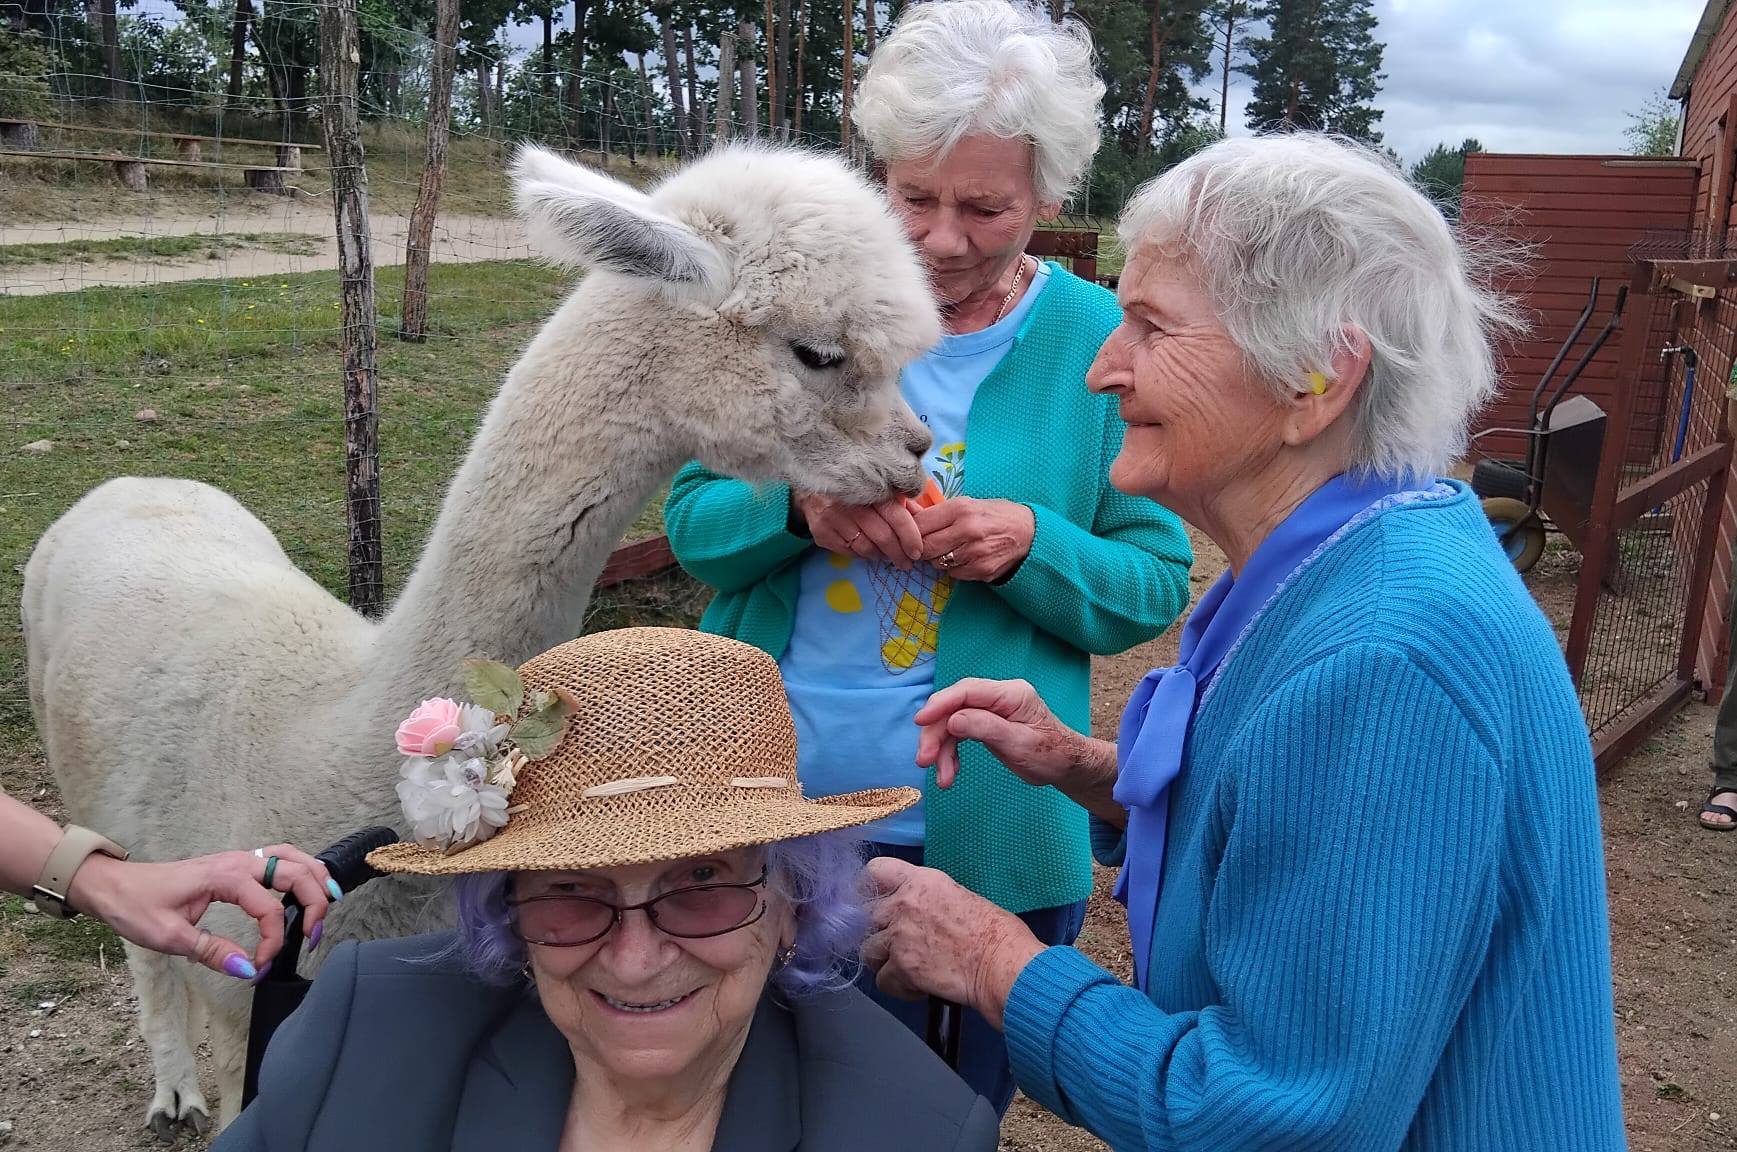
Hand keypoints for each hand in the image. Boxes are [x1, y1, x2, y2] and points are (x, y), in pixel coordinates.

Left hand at [69, 843, 337, 979]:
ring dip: (315, 880)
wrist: (114, 885)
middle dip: (315, 904)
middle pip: (298, 873)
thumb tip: (248, 968)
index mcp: (226, 877)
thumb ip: (213, 952)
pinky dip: (301, 870)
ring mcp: (240, 859)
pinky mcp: (237, 864)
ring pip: (295, 858)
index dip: (273, 941)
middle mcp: (240, 861)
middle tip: (312, 937)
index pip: (270, 909)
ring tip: (325, 906)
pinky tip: (303, 889)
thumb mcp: (170, 936)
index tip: (260, 966)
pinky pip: (281, 859)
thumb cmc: (136, 906)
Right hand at [792, 491, 923, 568]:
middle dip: (898, 553)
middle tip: (907, 563)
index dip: (910, 536)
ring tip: (889, 557)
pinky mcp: (821, 533)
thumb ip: (902, 504)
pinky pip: (850, 552)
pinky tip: (870, 552)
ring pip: (866, 547)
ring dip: (882, 556)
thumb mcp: (879, 490)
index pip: (895, 515)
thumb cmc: (854, 490)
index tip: (917, 551)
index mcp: (869, 489)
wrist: (812, 490)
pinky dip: (864, 555)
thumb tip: (925, 521)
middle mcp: (849, 503)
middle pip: (882, 536)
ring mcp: (833, 519)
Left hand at [860, 858, 1042, 1030]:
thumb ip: (927, 901)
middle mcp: (904, 903)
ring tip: (908, 968)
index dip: (868, 889)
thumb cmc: (996, 933)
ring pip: (868, 950)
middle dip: (878, 931)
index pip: (875, 872)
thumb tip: (918, 914)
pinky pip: (882, 980)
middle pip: (865, 915)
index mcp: (921, 881)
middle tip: (896, 945)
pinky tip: (918, 986)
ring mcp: (899, 935)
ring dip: (884, 961)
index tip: (874, 902)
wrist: (1002, 964)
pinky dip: (897, 987)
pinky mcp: (901, 966)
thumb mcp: (959, 897)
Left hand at [913, 497, 1034, 582]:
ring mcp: (975, 553)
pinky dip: (953, 568)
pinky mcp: (981, 570)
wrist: (1029, 532)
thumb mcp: (969, 503)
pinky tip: (964, 558)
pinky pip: (953, 574)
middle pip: (925, 547)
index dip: (911, 531)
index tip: (911, 533)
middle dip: (920, 548)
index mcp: (961, 509)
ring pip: (936, 563)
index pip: (920, 524)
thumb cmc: (995, 515)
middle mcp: (967, 530)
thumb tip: (908, 514)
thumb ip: (940, 512)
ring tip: (949, 549)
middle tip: (924, 545)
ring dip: (937, 558)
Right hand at [915, 678, 1124, 825]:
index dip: (940, 704)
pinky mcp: (986, 722)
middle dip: (936, 734)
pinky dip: (951, 752)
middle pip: (955, 707)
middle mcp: (998, 696)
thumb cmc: (1051, 754)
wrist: (1066, 765)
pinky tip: (950, 771)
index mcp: (1011, 694)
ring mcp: (992, 709)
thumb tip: (951, 720)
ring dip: (942, 750)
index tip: (920, 722)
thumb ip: (985, 729)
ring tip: (942, 779)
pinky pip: (960, 732)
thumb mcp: (1019, 744)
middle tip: (925, 761)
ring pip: (953, 722)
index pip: (967, 691)